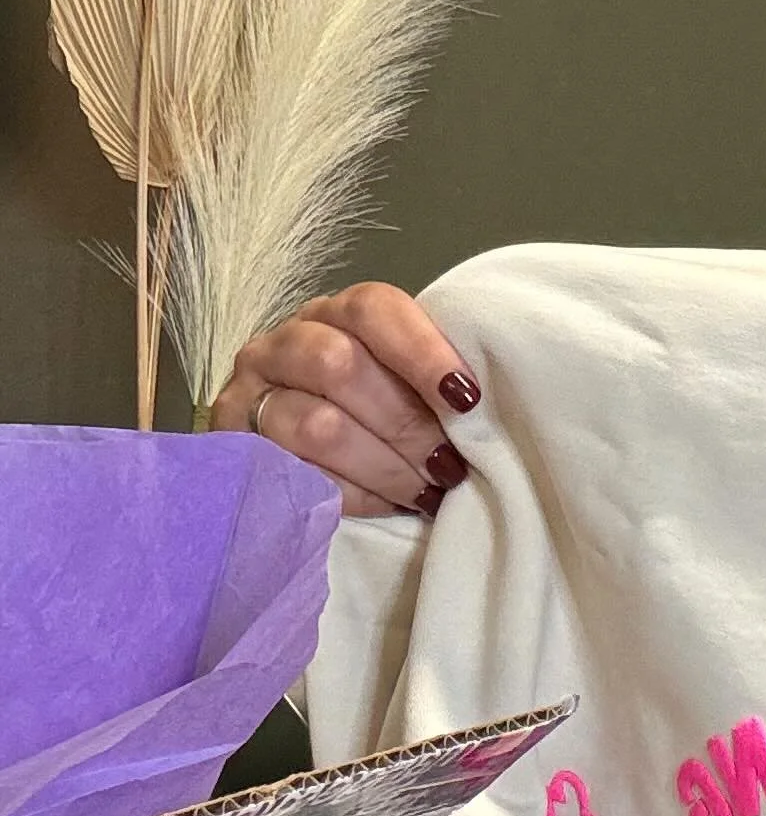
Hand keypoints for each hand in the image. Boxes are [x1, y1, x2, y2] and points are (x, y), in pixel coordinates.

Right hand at [209, 283, 481, 517]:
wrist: (303, 462)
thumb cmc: (380, 417)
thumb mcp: (405, 385)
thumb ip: (430, 380)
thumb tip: (477, 407)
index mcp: (336, 315)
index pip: (371, 310)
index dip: (421, 353)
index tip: (466, 400)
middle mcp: (284, 344)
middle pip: (339, 367)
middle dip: (404, 423)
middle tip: (449, 464)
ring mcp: (249, 395)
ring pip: (317, 426)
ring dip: (384, 466)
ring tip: (425, 490)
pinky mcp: (237, 451)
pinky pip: (297, 475)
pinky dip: (354, 495)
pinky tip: (387, 504)